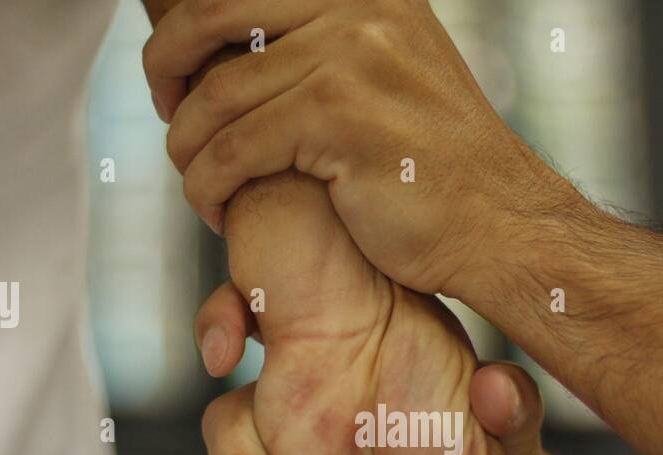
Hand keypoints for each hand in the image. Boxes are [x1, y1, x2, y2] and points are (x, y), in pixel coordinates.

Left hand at [145, 0, 580, 298]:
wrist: (498, 226)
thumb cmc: (434, 167)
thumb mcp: (386, 72)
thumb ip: (321, 41)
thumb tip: (233, 33)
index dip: (182, 25)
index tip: (174, 73)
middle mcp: (357, 5)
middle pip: (207, 16)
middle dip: (164, 69)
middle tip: (170, 116)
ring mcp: (350, 56)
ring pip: (214, 96)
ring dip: (186, 148)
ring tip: (196, 180)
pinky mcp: (339, 116)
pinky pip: (233, 148)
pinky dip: (207, 187)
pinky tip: (215, 211)